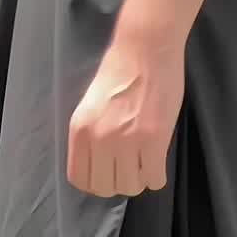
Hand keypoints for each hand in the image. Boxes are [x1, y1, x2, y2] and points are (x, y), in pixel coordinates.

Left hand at [67, 31, 184, 198]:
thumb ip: (91, 134)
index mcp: (80, 130)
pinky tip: (157, 161)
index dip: (95, 181)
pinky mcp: (154, 140)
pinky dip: (157, 176)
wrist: (145, 49)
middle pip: (105, 188)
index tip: (107, 172)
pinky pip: (154, 179)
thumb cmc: (119, 71)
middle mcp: (99, 138)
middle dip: (118, 182)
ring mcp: (126, 140)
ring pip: (131, 187)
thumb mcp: (91, 105)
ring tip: (144, 162)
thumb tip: (98, 164)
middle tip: (129, 167)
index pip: (79, 179)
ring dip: (139, 179)